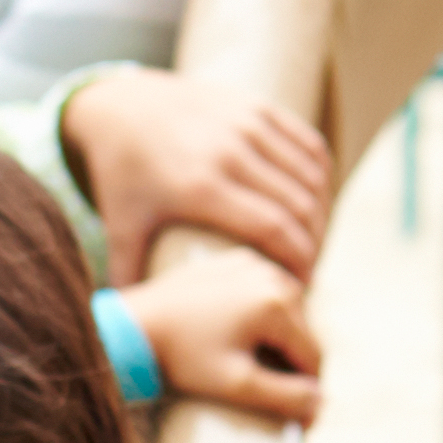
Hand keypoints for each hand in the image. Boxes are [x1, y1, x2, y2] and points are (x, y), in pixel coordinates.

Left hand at [61, 66, 331, 282]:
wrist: (120, 106)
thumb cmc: (123, 177)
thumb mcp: (121, 227)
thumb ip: (129, 279)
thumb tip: (132, 336)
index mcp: (201, 185)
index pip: (275, 229)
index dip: (300, 261)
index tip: (302, 285)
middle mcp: (229, 150)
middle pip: (300, 206)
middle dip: (314, 243)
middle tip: (310, 269)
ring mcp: (246, 122)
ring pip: (312, 176)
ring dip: (322, 212)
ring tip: (314, 241)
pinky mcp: (258, 105)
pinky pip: (310, 145)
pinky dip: (321, 177)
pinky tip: (315, 203)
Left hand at [132, 246, 321, 424]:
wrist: (135, 324)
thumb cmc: (183, 356)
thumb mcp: (237, 384)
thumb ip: (285, 397)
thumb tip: (321, 403)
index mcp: (278, 302)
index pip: (314, 355)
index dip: (307, 390)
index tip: (295, 418)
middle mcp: (272, 274)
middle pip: (304, 331)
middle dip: (293, 364)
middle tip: (270, 393)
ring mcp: (254, 263)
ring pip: (287, 312)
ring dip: (279, 340)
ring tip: (251, 365)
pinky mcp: (235, 260)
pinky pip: (264, 293)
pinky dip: (261, 317)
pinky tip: (237, 336)